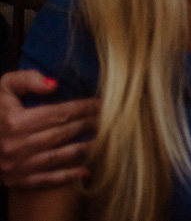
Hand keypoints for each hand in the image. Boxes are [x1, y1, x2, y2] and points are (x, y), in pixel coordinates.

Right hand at [0, 70, 97, 187]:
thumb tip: (54, 85)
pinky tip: (86, 170)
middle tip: (109, 119)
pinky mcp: (18, 181)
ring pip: (59, 156)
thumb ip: (26, 80)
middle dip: (88, 125)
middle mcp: (15, 146)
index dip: (83, 108)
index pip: (58, 113)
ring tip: (104, 139)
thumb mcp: (5, 89)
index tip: (101, 103)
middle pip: (62, 134)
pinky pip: (47, 180)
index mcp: (14, 122)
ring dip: (85, 148)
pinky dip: (68, 176)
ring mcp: (16, 166)